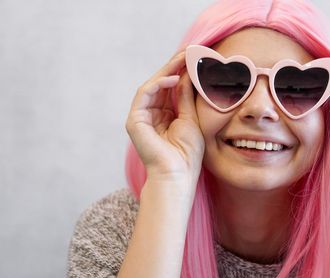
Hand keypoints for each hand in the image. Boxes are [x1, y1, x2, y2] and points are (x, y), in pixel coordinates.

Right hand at [125, 50, 204, 187]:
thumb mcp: (191, 119)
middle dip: (174, 66)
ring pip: (152, 85)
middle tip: (189, 50)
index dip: (182, 72)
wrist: (177, 175)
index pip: (171, 88)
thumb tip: (187, 74)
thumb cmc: (187, 153)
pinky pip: (144, 94)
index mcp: (165, 116)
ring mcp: (141, 117)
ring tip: (183, 59)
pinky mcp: (134, 120)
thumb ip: (186, 97)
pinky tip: (173, 78)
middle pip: (161, 84)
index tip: (195, 57)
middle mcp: (151, 115)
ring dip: (167, 71)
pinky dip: (158, 84)